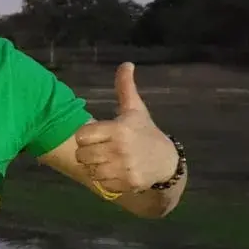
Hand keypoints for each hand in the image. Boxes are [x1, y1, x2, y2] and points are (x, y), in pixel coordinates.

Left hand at [74, 62, 178, 194]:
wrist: (167, 161)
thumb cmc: (144, 132)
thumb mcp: (135, 109)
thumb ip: (125, 88)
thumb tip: (126, 64)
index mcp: (119, 129)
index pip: (81, 136)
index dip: (85, 136)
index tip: (96, 135)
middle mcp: (121, 149)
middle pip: (82, 155)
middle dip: (88, 153)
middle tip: (100, 150)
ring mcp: (125, 168)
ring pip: (90, 171)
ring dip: (95, 167)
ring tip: (107, 161)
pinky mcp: (128, 184)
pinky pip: (101, 184)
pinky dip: (105, 180)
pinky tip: (115, 172)